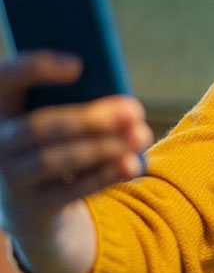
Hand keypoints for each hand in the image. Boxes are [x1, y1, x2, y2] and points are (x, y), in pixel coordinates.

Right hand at [0, 52, 150, 240]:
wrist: (34, 203)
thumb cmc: (56, 142)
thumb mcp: (60, 117)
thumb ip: (77, 100)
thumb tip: (121, 104)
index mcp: (1, 108)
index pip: (4, 79)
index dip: (34, 69)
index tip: (78, 64)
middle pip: (38, 126)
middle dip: (91, 118)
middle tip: (134, 110)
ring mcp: (9, 178)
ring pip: (54, 159)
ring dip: (103, 146)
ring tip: (140, 135)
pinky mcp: (32, 208)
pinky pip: (69, 191)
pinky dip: (104, 175)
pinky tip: (131, 163)